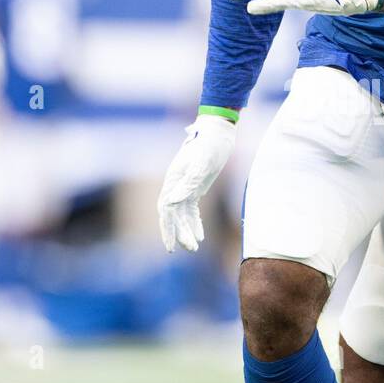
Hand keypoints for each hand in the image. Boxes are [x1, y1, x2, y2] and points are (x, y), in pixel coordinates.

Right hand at [157, 114, 235, 252]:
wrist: (217, 132)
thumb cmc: (209, 146)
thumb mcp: (201, 164)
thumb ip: (188, 183)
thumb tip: (172, 202)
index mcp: (173, 180)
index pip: (166, 210)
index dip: (167, 228)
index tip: (172, 246)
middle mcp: (175, 185)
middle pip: (172, 215)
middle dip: (177, 233)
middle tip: (188, 249)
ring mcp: (185, 186)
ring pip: (182, 214)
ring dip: (186, 230)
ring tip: (194, 247)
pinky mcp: (195, 187)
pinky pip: (191, 209)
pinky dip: (194, 222)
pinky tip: (200, 235)